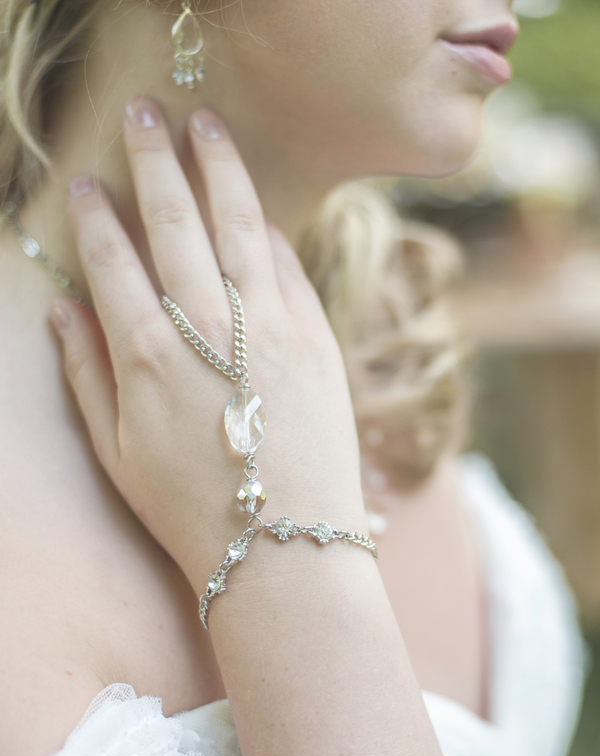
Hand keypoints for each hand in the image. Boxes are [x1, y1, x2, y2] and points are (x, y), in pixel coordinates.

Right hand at [52, 99, 365, 593]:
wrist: (285, 545)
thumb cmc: (191, 509)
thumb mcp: (117, 452)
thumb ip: (86, 374)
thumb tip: (62, 309)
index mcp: (147, 355)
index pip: (113, 260)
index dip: (96, 214)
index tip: (87, 179)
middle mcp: (207, 328)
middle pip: (174, 223)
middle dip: (155, 160)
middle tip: (144, 112)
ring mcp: (269, 328)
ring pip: (238, 225)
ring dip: (218, 168)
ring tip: (204, 125)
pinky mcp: (317, 338)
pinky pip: (288, 265)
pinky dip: (269, 229)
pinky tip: (256, 205)